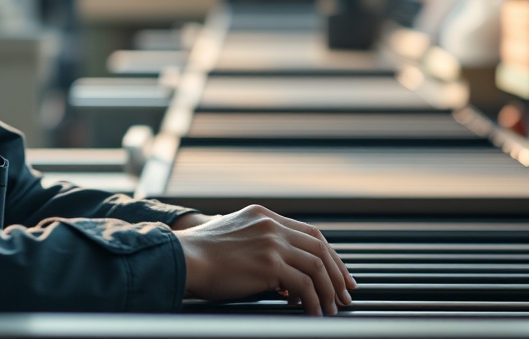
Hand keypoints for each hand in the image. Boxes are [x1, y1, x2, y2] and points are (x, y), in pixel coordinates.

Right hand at [173, 204, 356, 315]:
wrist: (183, 258)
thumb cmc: (201, 256)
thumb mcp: (234, 238)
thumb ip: (259, 247)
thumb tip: (284, 279)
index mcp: (264, 215)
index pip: (309, 232)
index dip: (328, 254)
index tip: (338, 274)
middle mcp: (271, 225)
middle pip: (320, 246)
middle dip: (337, 273)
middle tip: (345, 294)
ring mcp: (272, 242)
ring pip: (316, 266)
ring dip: (328, 291)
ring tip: (330, 309)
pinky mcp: (269, 264)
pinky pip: (304, 285)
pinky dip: (313, 302)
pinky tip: (312, 314)